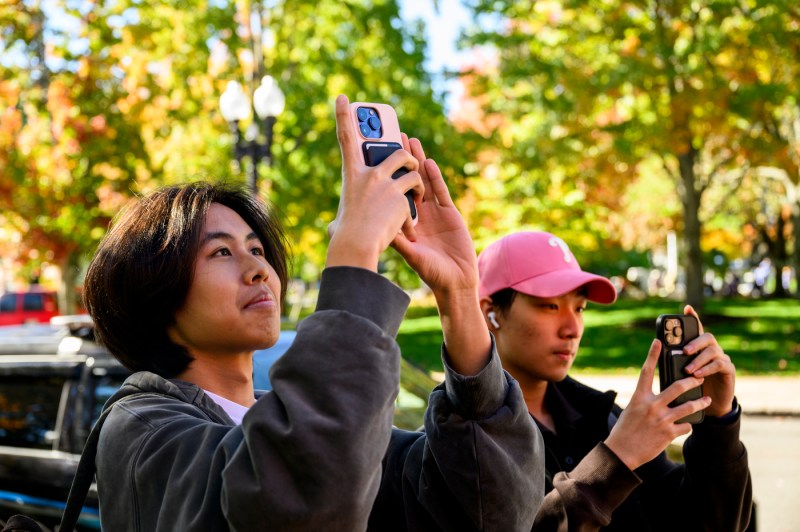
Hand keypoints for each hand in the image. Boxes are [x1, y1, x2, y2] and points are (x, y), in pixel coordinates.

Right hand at [327, 95, 423, 270]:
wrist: (357, 245)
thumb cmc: (344, 238)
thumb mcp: (340, 220)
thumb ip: (342, 218)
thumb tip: (334, 230)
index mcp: (351, 175)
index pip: (345, 138)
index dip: (343, 115)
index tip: (344, 98)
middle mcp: (369, 173)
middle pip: (395, 151)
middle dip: (407, 156)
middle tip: (409, 166)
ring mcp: (385, 183)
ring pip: (410, 168)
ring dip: (417, 178)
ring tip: (417, 193)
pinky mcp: (400, 194)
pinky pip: (416, 189)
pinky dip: (418, 199)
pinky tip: (414, 213)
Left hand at [391, 136, 477, 295]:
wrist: (455, 281)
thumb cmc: (430, 272)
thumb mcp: (409, 253)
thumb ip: (397, 238)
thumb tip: (376, 225)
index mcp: (405, 222)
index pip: (393, 193)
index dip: (387, 176)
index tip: (377, 158)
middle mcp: (418, 214)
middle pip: (408, 180)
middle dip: (402, 160)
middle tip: (393, 137)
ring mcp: (434, 212)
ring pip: (424, 181)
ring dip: (417, 161)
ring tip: (410, 141)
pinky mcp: (450, 213)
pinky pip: (441, 192)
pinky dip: (434, 177)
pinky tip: (428, 162)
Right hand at [604, 339, 710, 469]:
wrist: (622, 452)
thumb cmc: (625, 430)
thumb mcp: (632, 410)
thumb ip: (646, 400)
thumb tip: (660, 395)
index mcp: (639, 397)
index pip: (647, 371)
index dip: (652, 355)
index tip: (658, 342)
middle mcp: (651, 406)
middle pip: (677, 387)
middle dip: (692, 381)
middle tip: (699, 378)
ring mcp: (661, 420)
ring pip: (688, 407)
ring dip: (700, 403)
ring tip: (706, 400)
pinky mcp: (668, 434)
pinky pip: (686, 426)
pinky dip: (688, 425)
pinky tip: (687, 426)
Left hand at [681, 305, 735, 416]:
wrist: (710, 404)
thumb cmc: (693, 386)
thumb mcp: (681, 372)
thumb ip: (675, 361)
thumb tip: (658, 352)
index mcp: (699, 348)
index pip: (697, 330)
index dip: (693, 318)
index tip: (687, 309)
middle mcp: (712, 349)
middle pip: (707, 337)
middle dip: (694, 342)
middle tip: (684, 351)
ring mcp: (722, 358)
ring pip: (712, 351)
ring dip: (698, 360)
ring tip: (688, 370)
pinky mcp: (729, 370)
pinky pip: (720, 364)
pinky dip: (707, 369)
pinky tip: (698, 375)